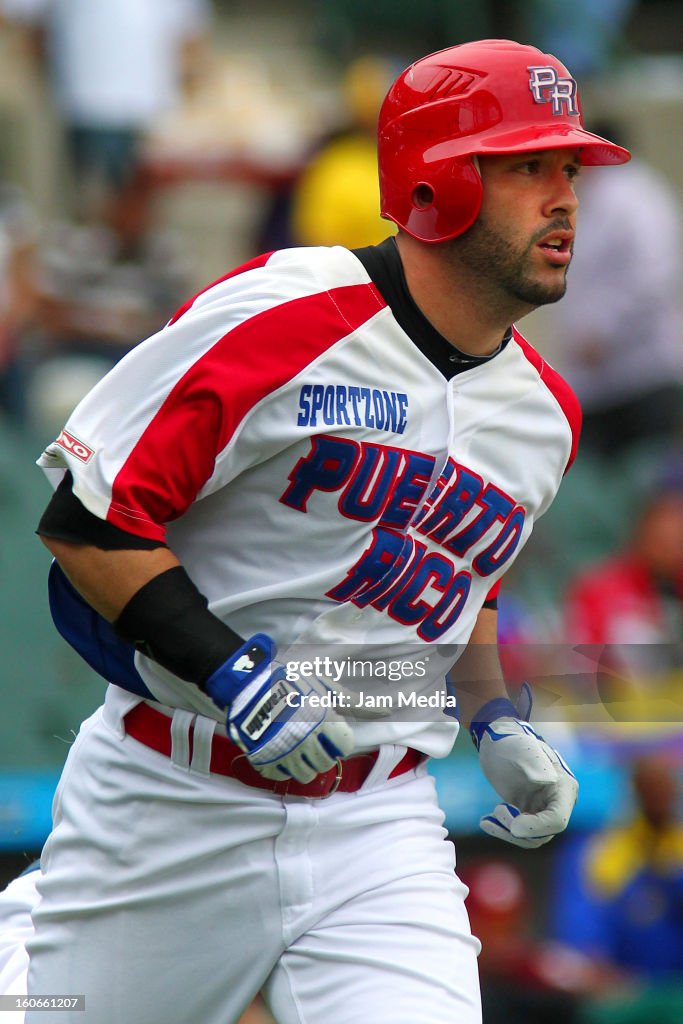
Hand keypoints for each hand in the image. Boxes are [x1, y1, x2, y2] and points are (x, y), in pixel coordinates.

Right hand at [204, 634, 353, 783]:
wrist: (251, 683)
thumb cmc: (292, 682)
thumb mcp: (325, 687)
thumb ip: (355, 703)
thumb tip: (388, 711)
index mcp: (323, 722)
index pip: (344, 747)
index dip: (339, 738)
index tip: (330, 731)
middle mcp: (307, 741)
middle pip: (326, 763)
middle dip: (323, 752)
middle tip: (313, 738)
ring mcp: (285, 753)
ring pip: (306, 774)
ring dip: (305, 763)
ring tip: (297, 746)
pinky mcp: (265, 760)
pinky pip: (281, 776)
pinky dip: (282, 768)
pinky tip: (281, 752)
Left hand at [470, 695, 577, 848]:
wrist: (497, 741)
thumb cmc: (512, 741)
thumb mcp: (523, 749)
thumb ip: (536, 765)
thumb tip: (548, 780)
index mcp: (564, 788)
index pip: (557, 820)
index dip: (537, 828)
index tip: (514, 826)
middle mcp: (557, 801)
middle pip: (544, 832)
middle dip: (518, 829)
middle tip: (497, 811)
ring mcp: (542, 808)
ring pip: (531, 837)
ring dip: (507, 832)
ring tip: (488, 819)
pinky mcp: (527, 812)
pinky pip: (519, 831)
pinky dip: (502, 830)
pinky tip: (486, 822)